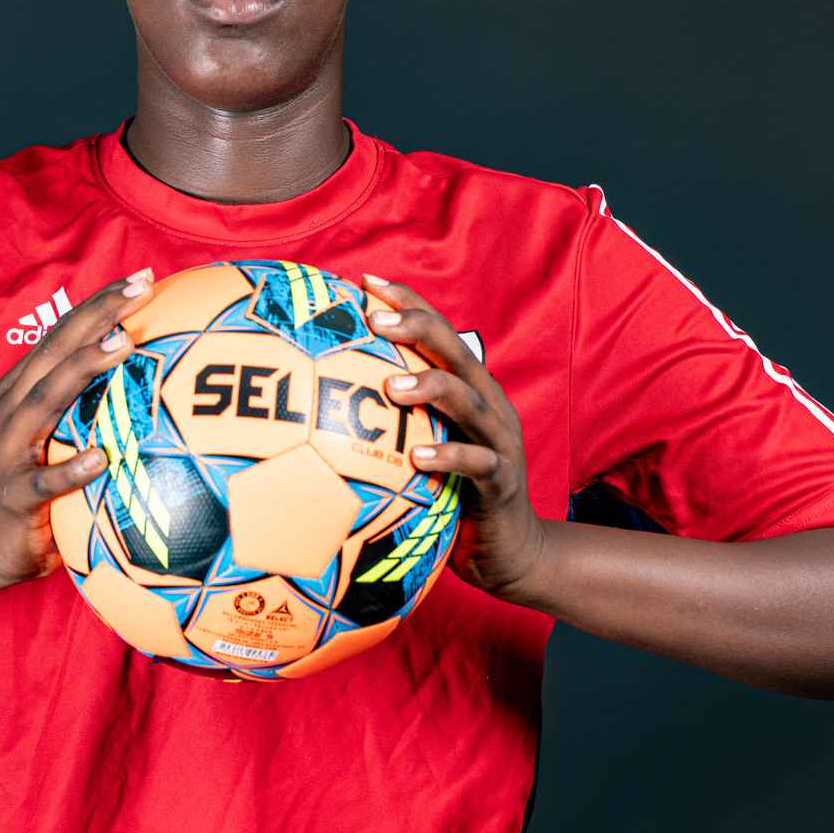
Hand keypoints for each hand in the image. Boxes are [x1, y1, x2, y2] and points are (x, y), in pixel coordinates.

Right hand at [0, 268, 154, 582]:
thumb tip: (164, 380)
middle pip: (57, 350)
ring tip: (122, 347)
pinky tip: (103, 457)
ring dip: (83, 370)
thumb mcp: (63, 434)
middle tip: (139, 291)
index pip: (65, 333)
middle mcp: (13, 408)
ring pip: (46, 400)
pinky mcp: (14, 494)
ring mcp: (9, 448)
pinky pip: (44, 481)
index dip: (101, 303)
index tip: (143, 278)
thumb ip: (97, 404)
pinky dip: (71, 468)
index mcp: (26, 387)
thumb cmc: (41, 480)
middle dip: (98, 316)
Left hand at [362, 273, 546, 600]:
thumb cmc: (455, 496)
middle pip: (455, 351)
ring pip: (469, 400)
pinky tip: (418, 457)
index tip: (366, 282)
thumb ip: (392, 424)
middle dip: (417, 327)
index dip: (408, 304)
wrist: (509, 550)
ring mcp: (498, 440)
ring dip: (429, 387)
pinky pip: (477, 464)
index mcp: (468, 389)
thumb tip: (323, 408)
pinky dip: (449, 456)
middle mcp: (487, 404)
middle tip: (374, 318)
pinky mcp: (500, 481)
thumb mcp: (424, 450)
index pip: (438, 333)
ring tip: (389, 385)